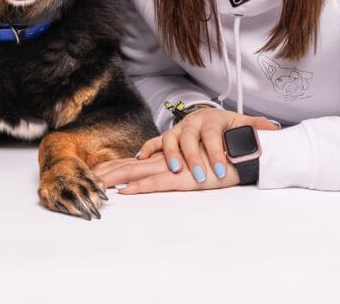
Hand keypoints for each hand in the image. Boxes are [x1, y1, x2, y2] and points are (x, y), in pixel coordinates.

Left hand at [93, 149, 238, 193]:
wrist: (252, 148)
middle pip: (133, 163)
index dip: (117, 165)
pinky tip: (127, 191)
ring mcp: (179, 164)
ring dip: (120, 178)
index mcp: (173, 152)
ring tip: (102, 186)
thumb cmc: (229, 155)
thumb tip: (166, 167)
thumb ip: (186, 160)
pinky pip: (162, 181)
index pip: (138, 159)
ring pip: (141, 170)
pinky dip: (142, 187)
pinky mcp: (189, 176)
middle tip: (88, 179)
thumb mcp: (203, 159)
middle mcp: (172, 155)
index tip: (96, 173)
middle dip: (109, 171)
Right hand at [133, 107, 278, 183]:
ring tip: (175, 171)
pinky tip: (141, 160)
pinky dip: (147, 149)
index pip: (212, 135)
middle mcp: (193, 122)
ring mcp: (179, 130)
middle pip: (188, 137)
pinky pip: (155, 142)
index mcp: (212, 120)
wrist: (215, 118)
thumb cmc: (230, 126)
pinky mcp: (169, 137)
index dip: (216, 151)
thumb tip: (274, 129)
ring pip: (169, 139)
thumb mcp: (245, 124)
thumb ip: (257, 127)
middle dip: (193, 157)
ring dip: (171, 155)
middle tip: (201, 176)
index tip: (221, 170)